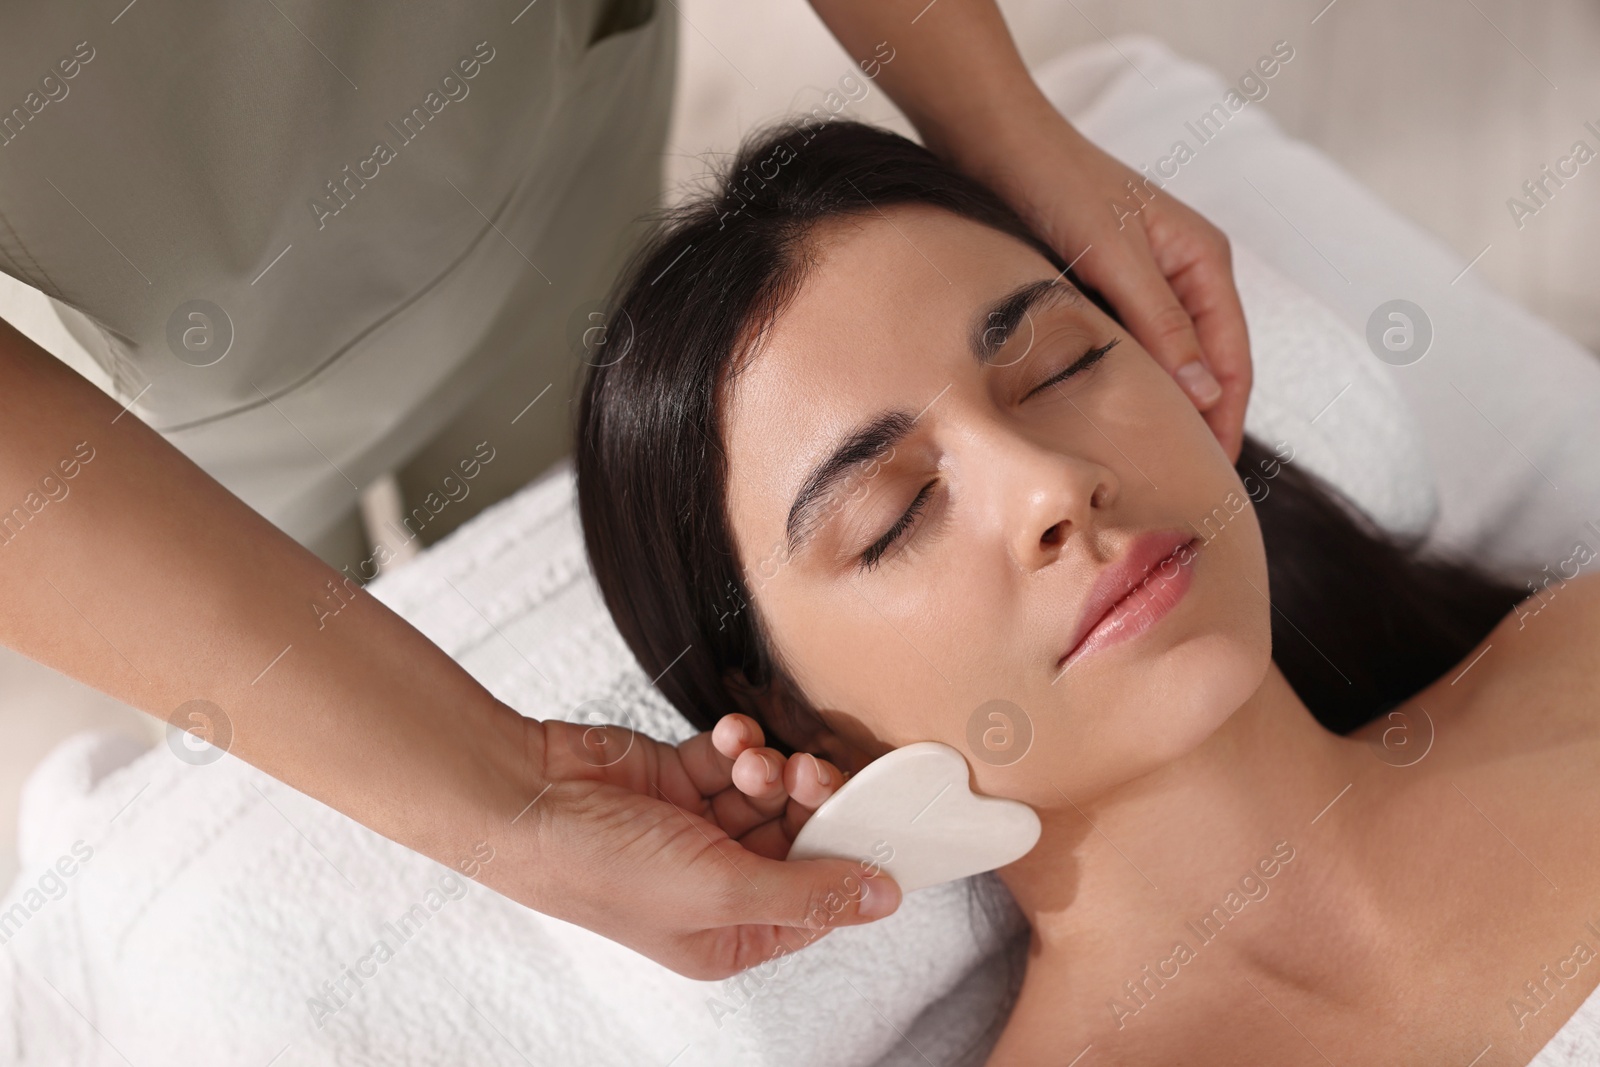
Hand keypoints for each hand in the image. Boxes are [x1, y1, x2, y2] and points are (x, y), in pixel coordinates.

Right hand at [513, 713, 898, 980]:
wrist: (527, 800)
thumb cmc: (605, 868)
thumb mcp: (721, 891)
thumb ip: (811, 892)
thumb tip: (886, 899)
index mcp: (731, 935)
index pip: (818, 900)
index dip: (848, 858)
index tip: (876, 816)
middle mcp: (720, 885)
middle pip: (802, 838)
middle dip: (809, 801)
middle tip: (807, 774)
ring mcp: (700, 830)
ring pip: (772, 792)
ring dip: (768, 768)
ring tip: (746, 761)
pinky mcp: (683, 780)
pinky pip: (735, 758)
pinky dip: (737, 744)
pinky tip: (726, 739)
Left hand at [950, 100, 1253, 462]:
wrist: (994, 141)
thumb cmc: (1057, 184)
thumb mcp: (1114, 256)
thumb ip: (1162, 323)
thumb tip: (1206, 394)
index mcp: (1205, 261)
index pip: (1233, 361)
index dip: (1224, 421)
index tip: (1209, 476)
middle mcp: (1185, 275)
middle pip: (1206, 368)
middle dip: (1196, 424)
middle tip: (1175, 487)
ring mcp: (1146, 284)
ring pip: (1165, 363)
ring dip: (1158, 408)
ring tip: (1140, 465)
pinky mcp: (1106, 290)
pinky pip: (1128, 349)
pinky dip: (1124, 384)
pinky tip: (1102, 420)